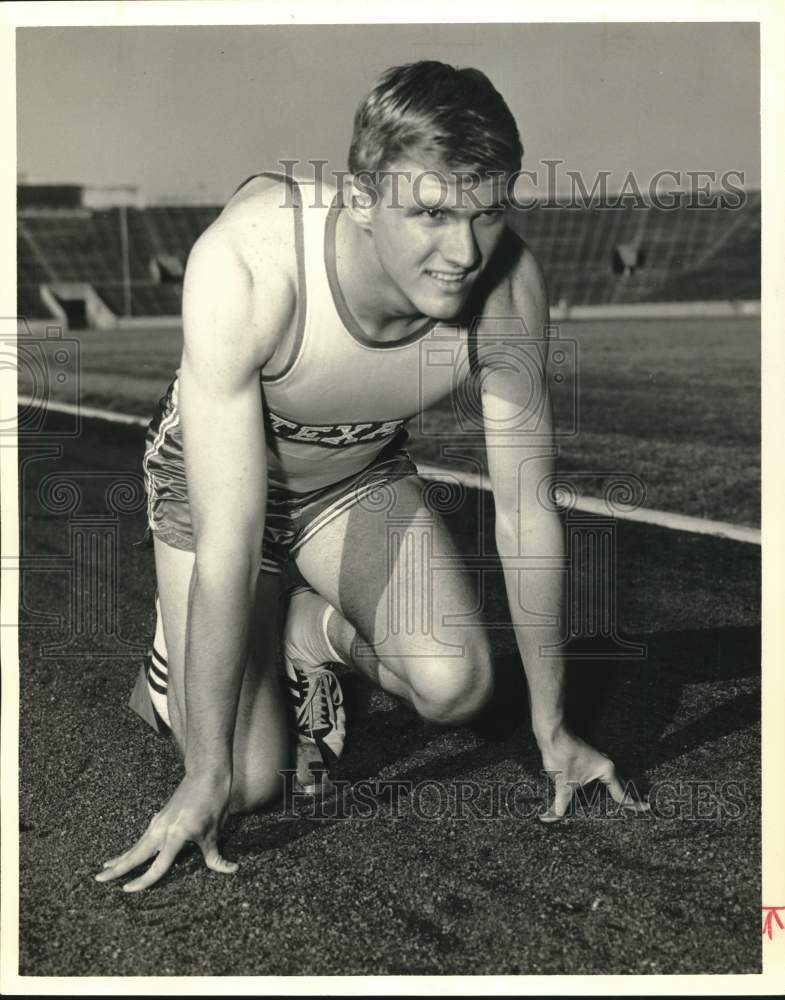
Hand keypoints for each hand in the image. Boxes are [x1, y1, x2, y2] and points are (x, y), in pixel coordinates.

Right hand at [95, 772, 237, 891]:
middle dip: (117, 868)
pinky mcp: (161, 817)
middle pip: (135, 854)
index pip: (157, 866)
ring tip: (105, 868)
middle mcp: (162, 829)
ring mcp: (159, 822)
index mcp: (176, 835)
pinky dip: (133, 847)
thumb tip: (231, 870)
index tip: (127, 890)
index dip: (142, 881)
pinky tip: (129, 852)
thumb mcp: (215, 832)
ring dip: (121, 857)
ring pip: (137, 845)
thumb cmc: (213, 802)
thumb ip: (216, 856)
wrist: (206, 774)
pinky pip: (143, 836)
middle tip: (98, 879)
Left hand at [537, 727, 648, 823]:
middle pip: (622, 782)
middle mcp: (605, 764)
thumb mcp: (563, 784)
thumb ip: (560, 804)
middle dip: (631, 794)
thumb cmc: (562, 755)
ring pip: (613, 777)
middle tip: (643, 803)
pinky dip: (605, 782)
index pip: (622, 792)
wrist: (553, 734)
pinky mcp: (587, 758)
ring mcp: (597, 760)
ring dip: (619, 787)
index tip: (647, 808)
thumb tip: (552, 818)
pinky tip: (600, 786)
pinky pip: (602, 774)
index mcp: (606, 770)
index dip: (633, 803)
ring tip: (627, 796)